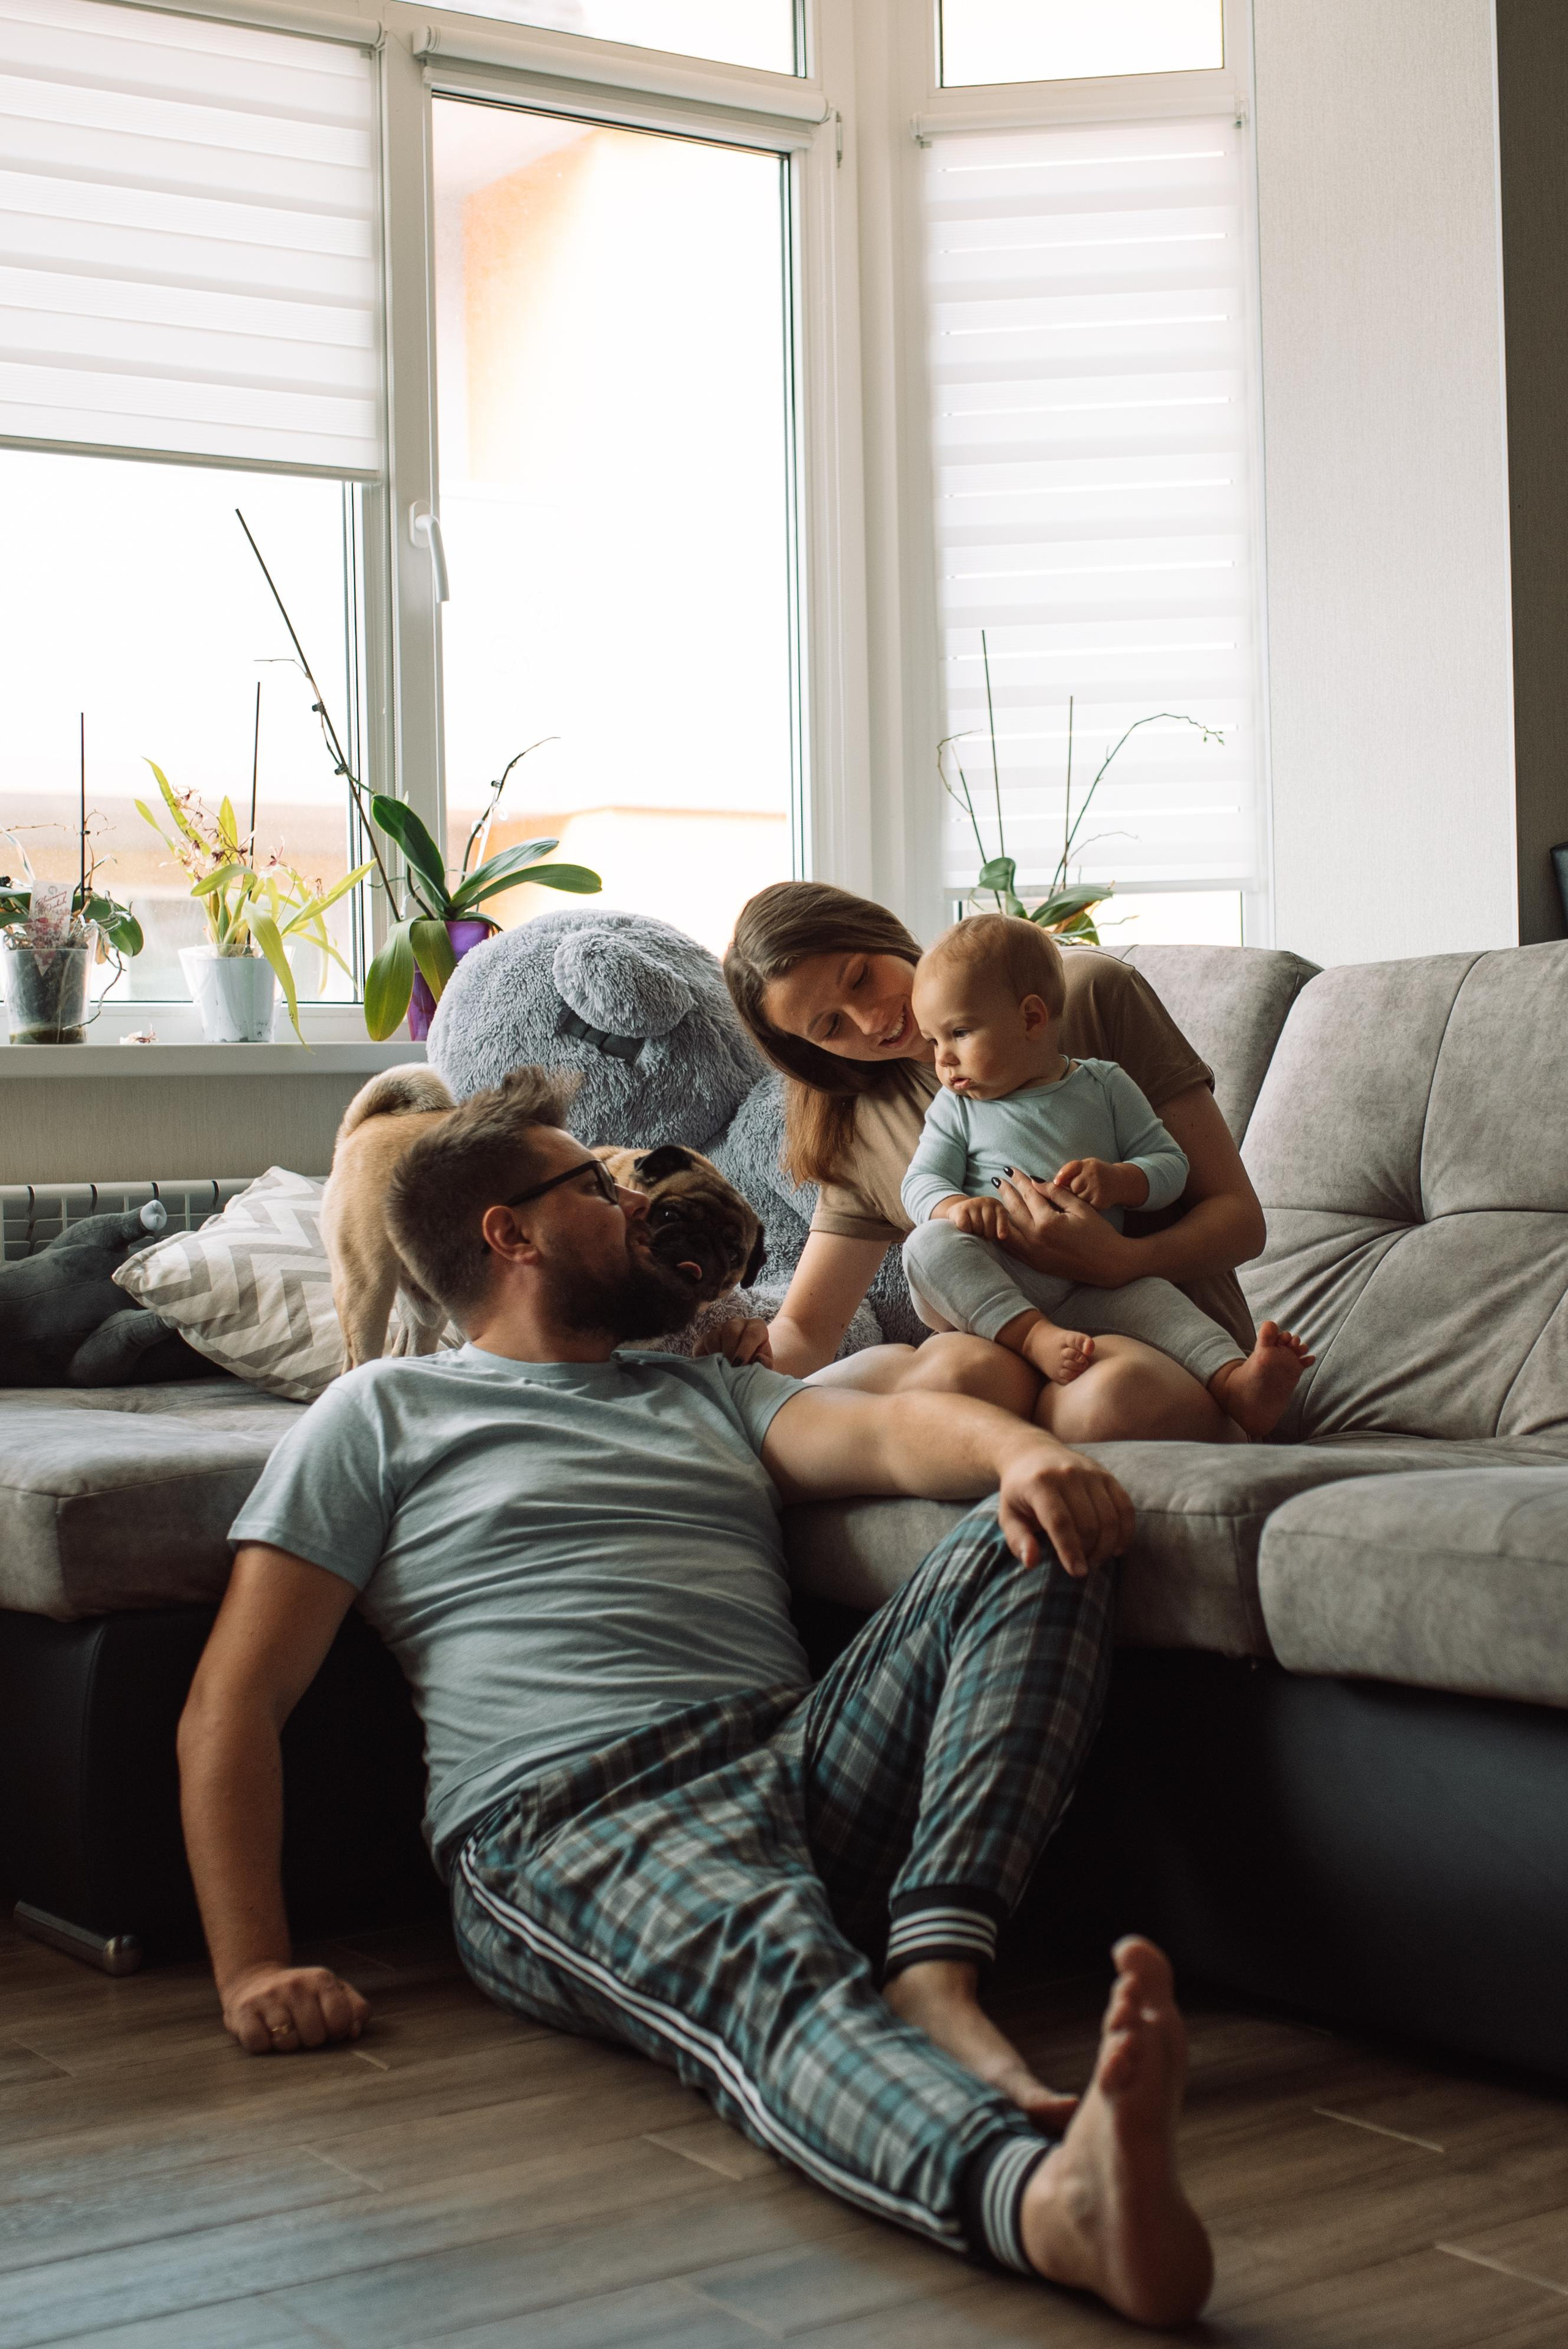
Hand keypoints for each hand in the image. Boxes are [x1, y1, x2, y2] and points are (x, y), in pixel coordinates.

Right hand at [221, 1961, 369, 2054]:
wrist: (254, 1980)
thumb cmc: (302, 1995)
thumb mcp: (333, 1992)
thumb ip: (356, 2009)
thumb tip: (354, 2032)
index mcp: (321, 1979)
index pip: (341, 2021)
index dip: (336, 2032)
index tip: (327, 2027)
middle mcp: (295, 1985)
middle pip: (315, 2036)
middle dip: (311, 2039)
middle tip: (302, 2027)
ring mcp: (268, 1997)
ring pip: (287, 2043)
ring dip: (287, 2044)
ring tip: (284, 2029)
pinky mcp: (244, 2011)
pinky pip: (259, 2045)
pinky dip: (263, 2045)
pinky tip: (264, 2031)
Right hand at [695, 1315, 773, 1366]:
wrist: (742, 1368)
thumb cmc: (756, 1365)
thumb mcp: (765, 1366)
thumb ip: (764, 1363)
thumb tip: (757, 1359)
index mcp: (756, 1327)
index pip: (752, 1333)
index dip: (745, 1350)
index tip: (740, 1365)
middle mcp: (737, 1324)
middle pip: (731, 1330)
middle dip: (730, 1351)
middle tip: (730, 1368)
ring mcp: (719, 1329)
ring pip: (713, 1335)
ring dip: (717, 1354)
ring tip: (721, 1368)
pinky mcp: (705, 1338)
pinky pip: (701, 1344)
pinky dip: (705, 1356)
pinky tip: (712, 1366)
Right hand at [936, 1194, 1010, 1242]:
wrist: (961, 1212)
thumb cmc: (982, 1222)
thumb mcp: (994, 1222)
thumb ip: (1001, 1228)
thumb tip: (1003, 1237)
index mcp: (997, 1205)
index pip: (1001, 1216)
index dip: (1002, 1227)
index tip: (1001, 1237)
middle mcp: (986, 1201)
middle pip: (989, 1224)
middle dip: (987, 1234)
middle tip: (983, 1235)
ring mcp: (972, 1204)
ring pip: (977, 1226)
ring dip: (976, 1233)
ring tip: (975, 1231)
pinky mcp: (961, 1209)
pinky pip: (965, 1225)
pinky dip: (966, 1231)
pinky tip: (966, 1229)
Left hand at [993, 1169, 1134, 1286]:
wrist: (1109, 1264)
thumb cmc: (1099, 1233)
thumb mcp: (1079, 1207)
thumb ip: (1056, 1193)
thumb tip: (1034, 1180)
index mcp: (1047, 1223)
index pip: (1028, 1195)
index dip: (1019, 1180)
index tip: (1010, 1169)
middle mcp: (1036, 1239)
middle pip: (1014, 1211)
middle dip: (1006, 1193)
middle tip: (998, 1181)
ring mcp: (1033, 1254)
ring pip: (1008, 1231)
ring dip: (1001, 1213)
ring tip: (996, 1200)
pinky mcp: (1035, 1264)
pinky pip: (1013, 1248)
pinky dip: (1005, 1235)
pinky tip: (1001, 1225)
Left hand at [996, 1442, 1135, 1577]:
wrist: (1033, 1452)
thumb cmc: (1019, 1491)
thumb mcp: (1008, 1514)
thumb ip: (1018, 1539)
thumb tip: (1031, 1562)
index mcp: (1040, 1483)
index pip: (1060, 1522)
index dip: (1070, 1550)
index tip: (1078, 1573)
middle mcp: (1068, 1474)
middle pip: (1088, 1524)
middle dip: (1088, 1552)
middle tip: (1082, 1565)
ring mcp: (1091, 1472)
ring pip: (1109, 1518)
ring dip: (1106, 1546)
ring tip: (1095, 1559)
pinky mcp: (1107, 1475)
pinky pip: (1125, 1507)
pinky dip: (1125, 1531)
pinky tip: (1116, 1547)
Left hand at [1054, 1157, 1145, 1210]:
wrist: (1121, 1183)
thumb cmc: (1096, 1174)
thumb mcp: (1085, 1166)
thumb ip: (1069, 1171)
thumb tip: (1053, 1183)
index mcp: (1089, 1165)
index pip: (1070, 1170)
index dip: (1061, 1177)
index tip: (1056, 1183)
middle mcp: (1094, 1176)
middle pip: (1072, 1187)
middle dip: (1072, 1189)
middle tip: (1081, 1188)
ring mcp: (1098, 1190)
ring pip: (1076, 1198)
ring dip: (1077, 1199)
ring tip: (1087, 1194)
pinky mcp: (1100, 1202)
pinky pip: (1083, 1207)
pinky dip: (1084, 1207)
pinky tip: (1090, 1202)